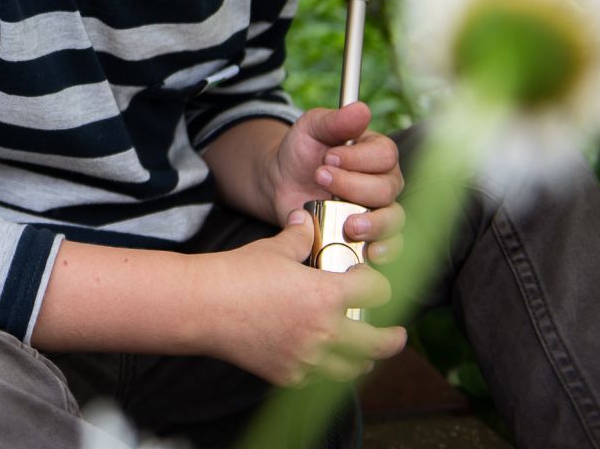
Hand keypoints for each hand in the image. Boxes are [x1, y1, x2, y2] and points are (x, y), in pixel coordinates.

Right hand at [199, 209, 407, 386]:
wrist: (202, 306)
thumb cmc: (237, 273)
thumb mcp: (274, 249)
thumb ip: (299, 235)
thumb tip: (305, 219)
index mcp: (327, 295)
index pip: (377, 292)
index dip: (378, 284)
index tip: (371, 282)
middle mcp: (325, 331)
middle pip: (380, 342)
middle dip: (393, 338)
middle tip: (397, 334)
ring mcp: (308, 358)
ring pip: (355, 367)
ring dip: (364, 359)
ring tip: (364, 351)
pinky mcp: (289, 375)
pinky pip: (322, 379)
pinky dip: (329, 370)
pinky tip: (325, 360)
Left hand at [267, 101, 405, 263]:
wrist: (280, 184)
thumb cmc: (301, 152)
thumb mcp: (311, 128)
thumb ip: (334, 121)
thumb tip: (360, 109)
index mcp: (377, 153)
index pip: (385, 155)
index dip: (359, 159)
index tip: (328, 158)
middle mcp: (385, 183)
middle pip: (387, 189)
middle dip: (354, 187)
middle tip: (321, 180)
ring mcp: (379, 211)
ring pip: (394, 220)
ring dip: (373, 224)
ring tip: (348, 224)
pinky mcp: (370, 237)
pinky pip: (390, 248)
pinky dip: (383, 252)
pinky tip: (368, 253)